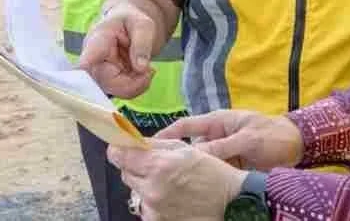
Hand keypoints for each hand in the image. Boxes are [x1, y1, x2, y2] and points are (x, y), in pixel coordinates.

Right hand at [79, 1, 157, 97]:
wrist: (127, 26)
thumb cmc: (132, 21)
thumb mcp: (142, 25)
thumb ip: (142, 43)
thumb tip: (141, 68)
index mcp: (98, 40)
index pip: (89, 57)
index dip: (86, 67)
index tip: (84, 71)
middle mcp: (93, 60)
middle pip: (105, 82)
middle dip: (132, 83)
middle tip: (150, 70)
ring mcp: (99, 73)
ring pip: (115, 91)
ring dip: (136, 85)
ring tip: (148, 69)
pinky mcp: (108, 82)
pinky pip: (121, 92)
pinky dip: (136, 87)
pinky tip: (143, 74)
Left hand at [108, 139, 245, 220]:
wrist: (230, 203)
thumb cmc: (212, 172)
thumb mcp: (186, 149)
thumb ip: (156, 144)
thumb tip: (132, 140)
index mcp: (159, 166)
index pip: (120, 156)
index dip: (119, 149)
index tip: (122, 147)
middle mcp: (151, 189)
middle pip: (126, 174)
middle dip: (136, 167)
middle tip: (156, 165)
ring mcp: (153, 209)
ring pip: (135, 191)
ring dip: (145, 185)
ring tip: (169, 184)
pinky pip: (146, 207)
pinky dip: (153, 201)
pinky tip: (172, 198)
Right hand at [157, 110, 303, 171]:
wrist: (298, 147)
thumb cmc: (274, 135)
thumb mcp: (249, 139)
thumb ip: (222, 146)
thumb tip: (194, 155)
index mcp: (217, 122)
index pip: (185, 126)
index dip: (165, 134)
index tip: (146, 146)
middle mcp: (215, 138)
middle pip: (186, 148)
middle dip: (170, 158)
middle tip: (152, 171)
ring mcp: (221, 154)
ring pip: (196, 164)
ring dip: (185, 173)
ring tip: (166, 185)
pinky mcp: (228, 170)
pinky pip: (210, 175)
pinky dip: (200, 183)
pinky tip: (189, 193)